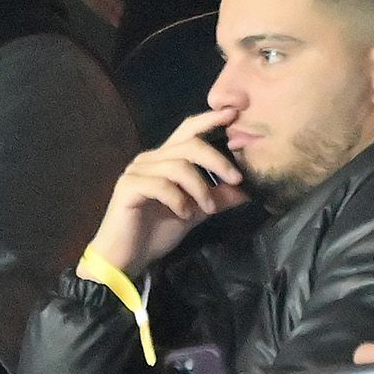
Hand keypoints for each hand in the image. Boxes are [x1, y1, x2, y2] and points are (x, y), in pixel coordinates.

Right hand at [82, 109, 247, 275]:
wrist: (126, 259)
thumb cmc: (155, 233)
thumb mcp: (195, 213)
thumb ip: (216, 199)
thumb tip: (247, 191)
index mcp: (164, 160)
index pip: (188, 130)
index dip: (209, 120)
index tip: (233, 114)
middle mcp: (150, 159)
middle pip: (189, 144)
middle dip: (217, 160)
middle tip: (236, 179)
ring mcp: (137, 171)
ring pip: (178, 165)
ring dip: (200, 188)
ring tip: (207, 209)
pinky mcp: (129, 187)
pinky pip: (161, 184)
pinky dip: (179, 199)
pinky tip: (183, 214)